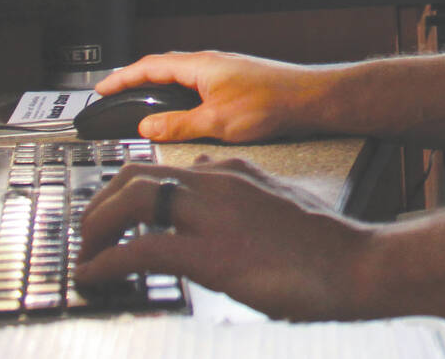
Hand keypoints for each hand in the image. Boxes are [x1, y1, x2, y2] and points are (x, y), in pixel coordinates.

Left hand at [75, 157, 378, 321]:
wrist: (358, 264)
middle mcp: (220, 183)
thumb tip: (211, 178)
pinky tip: (95, 277)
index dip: (125, 190)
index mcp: (236, 171)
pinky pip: (141, 250)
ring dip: (96, 229)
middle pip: (136, 176)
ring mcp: (215, 216)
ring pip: (132, 202)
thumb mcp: (282, 200)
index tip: (111, 213)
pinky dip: (106, 262)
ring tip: (86, 255)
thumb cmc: (327, 244)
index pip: (164, 167)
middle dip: (100, 204)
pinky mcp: (212, 254)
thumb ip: (243, 189)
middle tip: (87, 234)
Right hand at [93, 51, 330, 143]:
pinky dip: (178, 95)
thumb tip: (147, 128)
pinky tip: (180, 111)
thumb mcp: (216, 121)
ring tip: (140, 105)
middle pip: (163, 67)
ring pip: (180, 77)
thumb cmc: (271, 103)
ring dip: (157, 88)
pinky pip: (195, 85)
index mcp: (200, 66)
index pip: (150, 66)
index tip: (102, 88)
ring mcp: (223, 72)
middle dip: (135, 81)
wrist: (309, 99)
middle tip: (115, 96)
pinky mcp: (235, 83)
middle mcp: (210, 63)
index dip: (122, 78)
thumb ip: (178, 125)